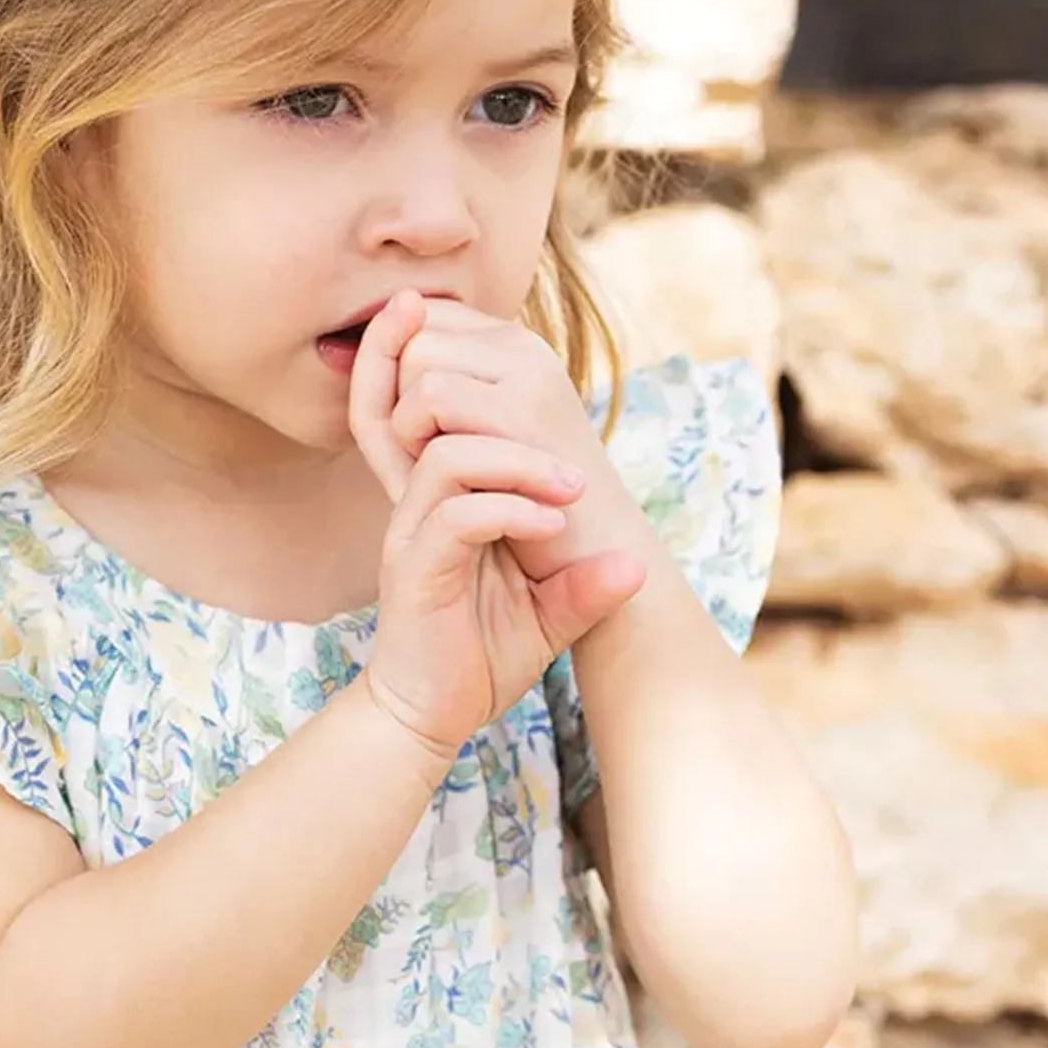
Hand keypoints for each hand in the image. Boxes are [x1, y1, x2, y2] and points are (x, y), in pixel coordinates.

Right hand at [348, 295, 644, 759]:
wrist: (430, 719)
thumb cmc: (479, 660)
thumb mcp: (547, 616)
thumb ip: (583, 586)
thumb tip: (637, 567)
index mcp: (437, 498)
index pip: (420, 407)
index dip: (434, 358)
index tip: (472, 328)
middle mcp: (415, 506)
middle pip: (410, 409)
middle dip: (448, 371)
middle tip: (530, 372)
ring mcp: (411, 534)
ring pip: (449, 456)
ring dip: (516, 459)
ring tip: (568, 489)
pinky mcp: (415, 569)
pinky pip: (458, 515)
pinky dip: (511, 509)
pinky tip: (550, 524)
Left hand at [351, 291, 636, 581]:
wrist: (596, 564)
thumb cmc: (511, 515)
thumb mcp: (448, 447)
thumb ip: (400, 400)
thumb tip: (334, 349)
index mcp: (507, 346)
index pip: (417, 317)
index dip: (393, 372)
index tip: (415, 435)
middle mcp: (522, 345)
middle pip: (411, 332)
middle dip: (399, 395)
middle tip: (431, 458)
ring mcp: (529, 369)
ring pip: (417, 356)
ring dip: (409, 420)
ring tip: (448, 468)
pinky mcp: (526, 408)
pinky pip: (433, 397)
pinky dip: (421, 441)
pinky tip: (456, 479)